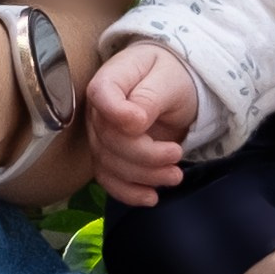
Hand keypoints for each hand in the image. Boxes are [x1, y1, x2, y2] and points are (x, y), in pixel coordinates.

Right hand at [86, 40, 199, 203]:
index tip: (143, 123)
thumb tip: (133, 124)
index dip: (118, 113)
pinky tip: (151, 197)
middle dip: (145, 155)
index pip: (101, 95)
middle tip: (176, 155)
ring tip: (175, 176)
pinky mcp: (109, 157)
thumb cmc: (172, 76)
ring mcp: (100, 136)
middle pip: (109, 139)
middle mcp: (98, 110)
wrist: (176, 88)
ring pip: (110, 164)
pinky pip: (110, 179)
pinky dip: (129, 193)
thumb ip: (149, 98)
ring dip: (143, 176)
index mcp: (111, 80)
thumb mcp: (169, 80)